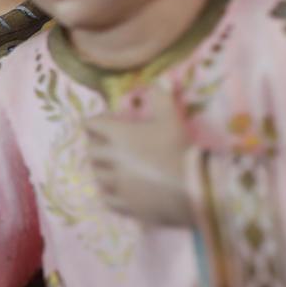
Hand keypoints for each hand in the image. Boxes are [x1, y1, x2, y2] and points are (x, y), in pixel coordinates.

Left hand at [84, 84, 195, 226]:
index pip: (91, 125)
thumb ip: (162, 97)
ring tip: (112, 166)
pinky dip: (108, 193)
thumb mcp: (172, 118)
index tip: (107, 121)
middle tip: (107, 144)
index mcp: (118, 136)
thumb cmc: (180, 149)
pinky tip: (116, 191)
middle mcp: (111, 160)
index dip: (97, 121)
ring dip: (101, 169)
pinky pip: (107, 199)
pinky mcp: (125, 206)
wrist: (194, 189)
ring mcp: (117, 185)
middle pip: (91, 151)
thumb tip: (160, 80)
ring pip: (97, 176)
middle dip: (96, 145)